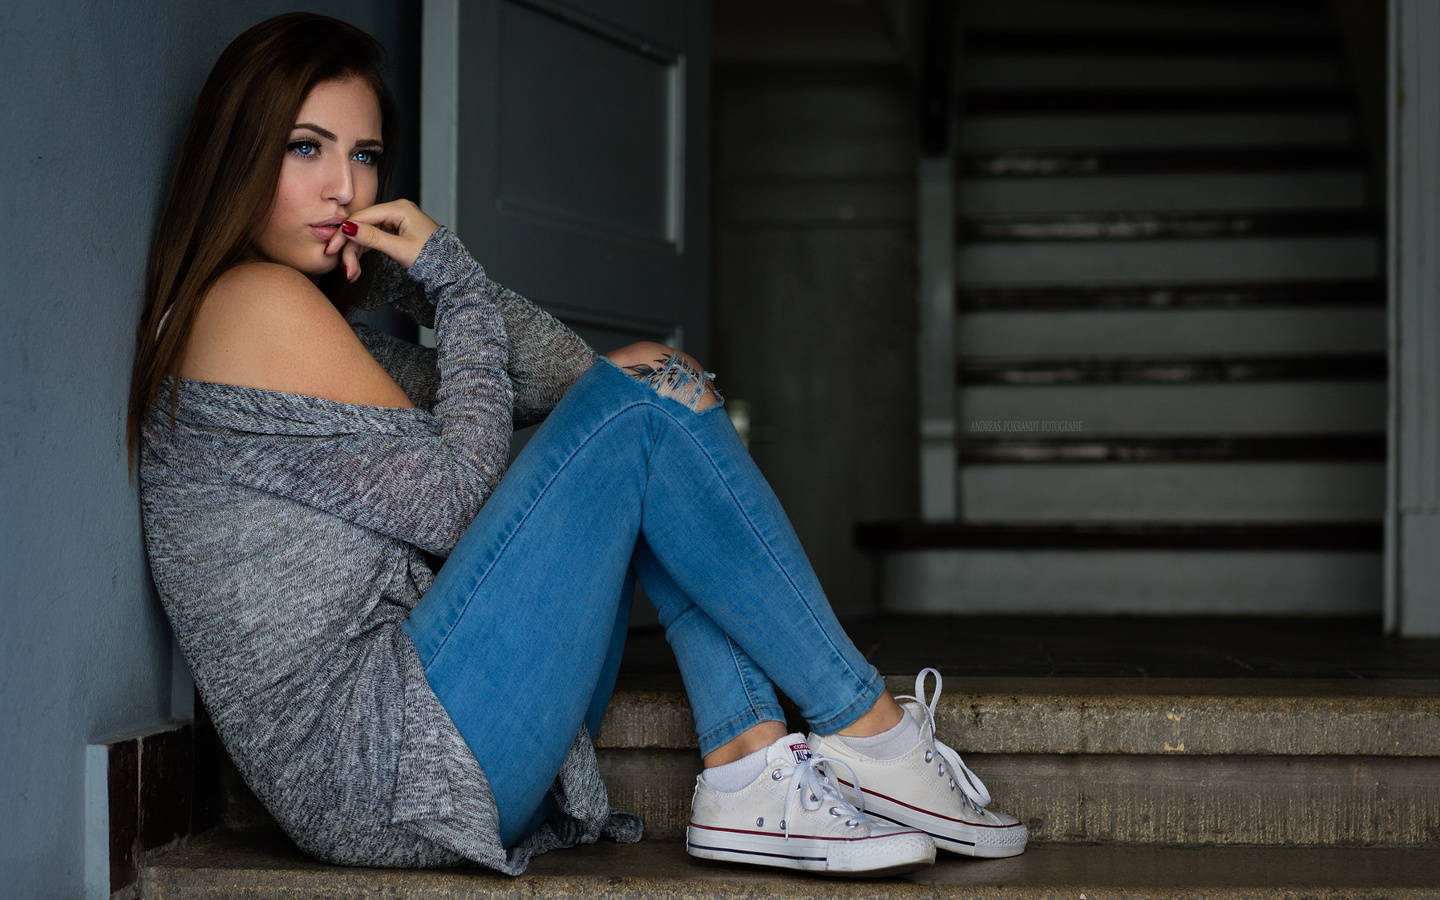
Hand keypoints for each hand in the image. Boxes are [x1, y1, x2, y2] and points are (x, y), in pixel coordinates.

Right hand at [325, 199, 439, 282]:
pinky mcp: (394, 231)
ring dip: (356, 254)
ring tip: (352, 273)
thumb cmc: (432, 258)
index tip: (331, 249)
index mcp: (399, 208)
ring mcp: (394, 221)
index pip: (362, 217)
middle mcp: (395, 211)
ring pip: (365, 235)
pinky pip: (373, 239)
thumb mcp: (400, 249)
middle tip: (344, 269)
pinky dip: (364, 253)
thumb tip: (348, 228)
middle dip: (351, 249)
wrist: (448, 270)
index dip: (344, 233)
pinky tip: (357, 268)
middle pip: (362, 226)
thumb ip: (373, 238)